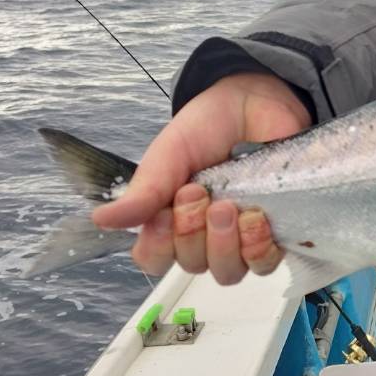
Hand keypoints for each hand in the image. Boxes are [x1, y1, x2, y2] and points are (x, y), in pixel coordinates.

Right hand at [92, 72, 310, 282]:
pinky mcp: (274, 234)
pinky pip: (265, 264)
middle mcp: (204, 237)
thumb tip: (101, 219)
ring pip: (227, 272)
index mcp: (170, 220)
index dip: (159, 245)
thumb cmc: (207, 128)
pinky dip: (258, 247)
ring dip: (224, 244)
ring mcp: (240, 239)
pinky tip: (256, 218)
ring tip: (228, 205)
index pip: (154, 259)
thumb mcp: (169, 154)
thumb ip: (144, 190)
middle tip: (198, 191)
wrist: (254, 102)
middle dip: (193, 232)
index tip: (166, 212)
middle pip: (192, 266)